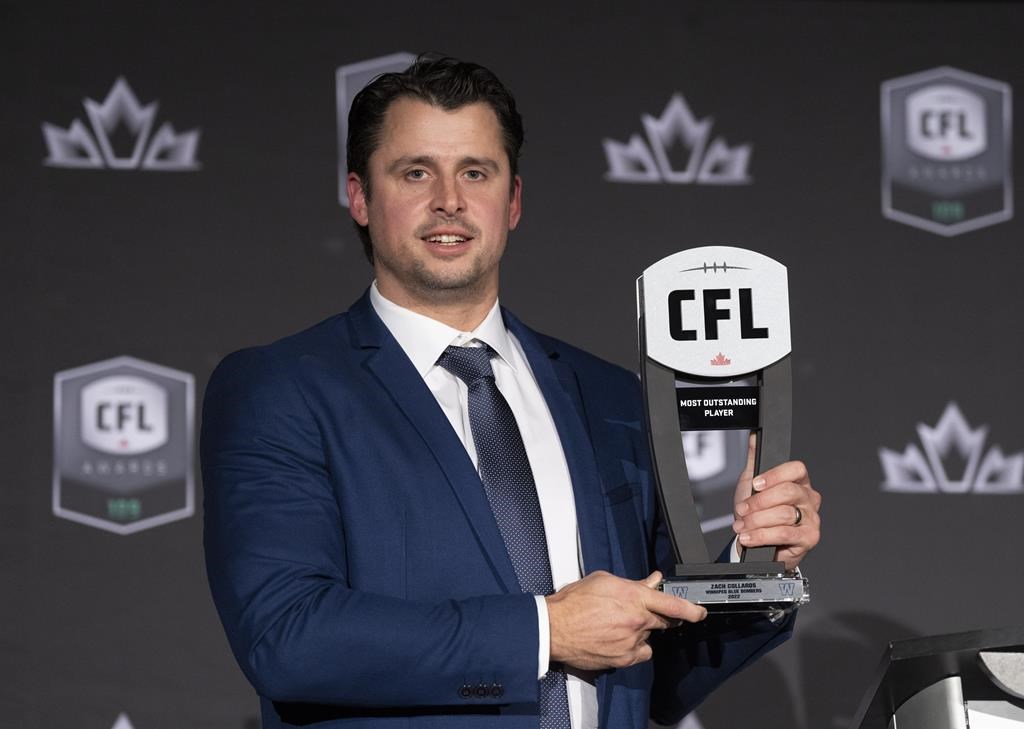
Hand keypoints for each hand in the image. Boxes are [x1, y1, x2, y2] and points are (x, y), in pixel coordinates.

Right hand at [545, 570, 706, 670]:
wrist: (554, 628)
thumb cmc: (574, 602)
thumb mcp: (604, 581)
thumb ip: (633, 583)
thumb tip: (652, 580)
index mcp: (634, 597)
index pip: (673, 605)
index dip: (692, 610)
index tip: (700, 612)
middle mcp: (636, 620)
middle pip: (663, 621)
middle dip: (658, 617)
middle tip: (640, 612)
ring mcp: (631, 641)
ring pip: (648, 637)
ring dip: (639, 631)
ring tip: (616, 625)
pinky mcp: (623, 658)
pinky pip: (641, 653)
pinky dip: (635, 648)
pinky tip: (619, 640)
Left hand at [733, 435, 820, 570]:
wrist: (758, 541)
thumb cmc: (758, 511)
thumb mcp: (752, 483)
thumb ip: (754, 459)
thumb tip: (753, 436)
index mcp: (799, 481)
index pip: (796, 469)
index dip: (774, 475)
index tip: (755, 484)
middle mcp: (809, 498)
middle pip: (788, 492)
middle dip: (759, 502)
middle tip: (743, 509)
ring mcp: (812, 518)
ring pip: (784, 514)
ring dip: (756, 521)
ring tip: (742, 526)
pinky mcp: (809, 537)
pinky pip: (784, 534)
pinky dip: (761, 536)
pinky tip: (748, 537)